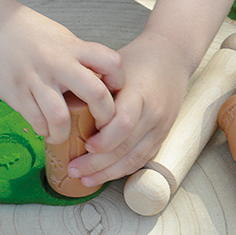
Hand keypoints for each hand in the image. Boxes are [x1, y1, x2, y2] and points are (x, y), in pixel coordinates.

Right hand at [0, 4, 123, 144]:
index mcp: (73, 47)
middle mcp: (58, 63)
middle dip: (104, 116)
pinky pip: (36, 120)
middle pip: (94, 93)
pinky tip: (44, 128)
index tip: (114, 92)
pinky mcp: (17, 92)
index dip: (119, 80)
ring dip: (65, 133)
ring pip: (60, 117)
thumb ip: (81, 59)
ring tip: (63, 135)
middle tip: (101, 125)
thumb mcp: (63, 39)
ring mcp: (36, 79)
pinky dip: (44, 130)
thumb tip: (102, 83)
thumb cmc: (32, 34)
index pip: (111, 62)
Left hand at [65, 31, 189, 185]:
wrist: (172, 55)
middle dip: (98, 163)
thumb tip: (63, 109)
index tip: (84, 146)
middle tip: (73, 169)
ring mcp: (161, 125)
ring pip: (135, 158)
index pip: (124, 122)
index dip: (104, 139)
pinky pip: (143, 158)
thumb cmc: (138, 59)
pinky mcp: (163, 134)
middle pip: (127, 146)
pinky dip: (123, 169)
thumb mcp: (115, 67)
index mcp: (139, 91)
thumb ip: (95, 88)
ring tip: (85, 179)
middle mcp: (153, 111)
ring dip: (109, 173)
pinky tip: (106, 174)